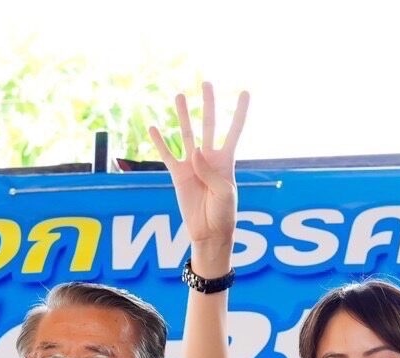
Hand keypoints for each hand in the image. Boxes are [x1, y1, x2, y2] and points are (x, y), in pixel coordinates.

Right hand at [149, 82, 249, 267]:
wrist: (209, 232)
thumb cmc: (223, 213)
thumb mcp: (224, 192)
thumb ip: (211, 172)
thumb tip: (194, 152)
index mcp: (226, 161)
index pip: (235, 131)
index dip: (240, 112)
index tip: (245, 92)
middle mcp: (209, 158)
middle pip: (209, 125)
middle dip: (209, 104)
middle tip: (206, 83)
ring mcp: (192, 165)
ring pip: (187, 134)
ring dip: (183, 116)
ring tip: (179, 96)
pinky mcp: (177, 175)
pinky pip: (167, 155)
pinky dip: (160, 142)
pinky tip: (154, 127)